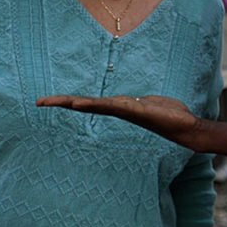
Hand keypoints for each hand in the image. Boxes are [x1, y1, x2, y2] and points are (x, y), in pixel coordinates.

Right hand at [36, 94, 201, 147]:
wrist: (186, 125)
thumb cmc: (168, 114)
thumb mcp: (147, 103)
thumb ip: (135, 102)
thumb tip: (128, 101)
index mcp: (118, 106)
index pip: (88, 102)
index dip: (68, 100)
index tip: (47, 100)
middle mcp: (118, 110)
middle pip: (85, 104)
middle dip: (62, 103)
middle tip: (39, 101)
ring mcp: (126, 111)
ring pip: (95, 105)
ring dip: (76, 103)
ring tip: (58, 102)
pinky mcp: (136, 111)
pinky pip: (113, 106)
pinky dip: (97, 104)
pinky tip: (84, 104)